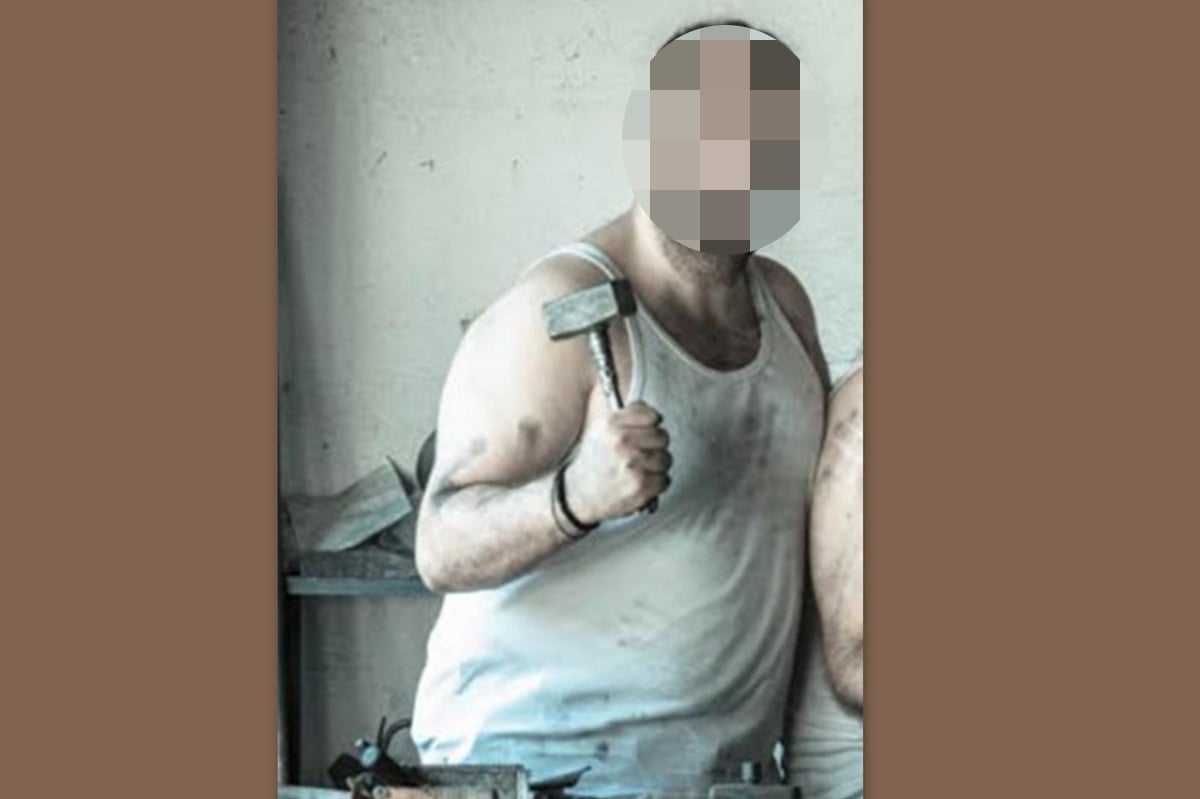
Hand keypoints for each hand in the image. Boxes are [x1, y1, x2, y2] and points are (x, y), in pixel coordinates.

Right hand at [562, 401, 670, 523]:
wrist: (579, 494)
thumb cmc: (594, 461)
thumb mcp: (602, 429)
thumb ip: (629, 416)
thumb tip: (654, 415)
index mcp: (612, 425)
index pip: (652, 417)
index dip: (652, 425)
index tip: (648, 431)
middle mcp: (622, 443)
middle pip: (663, 437)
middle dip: (656, 446)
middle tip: (642, 453)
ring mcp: (632, 465)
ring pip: (666, 459)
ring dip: (657, 466)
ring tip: (639, 469)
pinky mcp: (640, 487)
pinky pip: (664, 480)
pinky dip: (656, 484)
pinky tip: (640, 482)